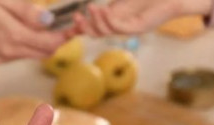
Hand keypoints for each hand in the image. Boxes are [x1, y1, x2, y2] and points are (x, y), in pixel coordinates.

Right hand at [0, 0, 67, 63]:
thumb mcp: (3, 0)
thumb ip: (28, 12)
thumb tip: (49, 21)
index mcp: (12, 37)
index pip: (49, 44)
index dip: (64, 36)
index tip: (72, 26)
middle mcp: (6, 53)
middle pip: (42, 52)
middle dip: (53, 41)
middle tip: (60, 26)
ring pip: (28, 54)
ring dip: (36, 43)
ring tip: (35, 26)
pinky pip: (14, 55)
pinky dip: (20, 46)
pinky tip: (13, 31)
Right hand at [67, 0, 213, 37]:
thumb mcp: (125, 0)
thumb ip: (114, 3)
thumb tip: (103, 4)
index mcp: (118, 20)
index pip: (96, 27)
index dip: (83, 26)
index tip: (74, 17)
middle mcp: (122, 27)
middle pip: (98, 33)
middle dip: (85, 26)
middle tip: (76, 16)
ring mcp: (130, 28)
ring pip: (107, 31)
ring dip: (97, 21)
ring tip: (92, 8)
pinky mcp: (138, 27)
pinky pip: (119, 28)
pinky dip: (109, 20)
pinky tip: (104, 10)